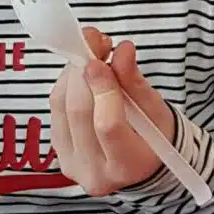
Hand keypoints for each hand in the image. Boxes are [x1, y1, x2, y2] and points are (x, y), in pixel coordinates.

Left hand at [46, 27, 177, 195]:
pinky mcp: (59, 153)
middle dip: (83, 71)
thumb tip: (122, 50)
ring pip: (61, 108)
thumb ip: (136, 82)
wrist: (143, 164)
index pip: (108, 125)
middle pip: (79, 113)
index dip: (103, 88)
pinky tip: (82, 75)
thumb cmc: (156, 136)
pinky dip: (66, 86)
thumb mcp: (157, 111)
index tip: (101, 57)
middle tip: (94, 40)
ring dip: (72, 73)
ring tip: (90, 52)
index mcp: (128, 166)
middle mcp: (96, 173)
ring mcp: (72, 165)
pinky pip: (55, 111)